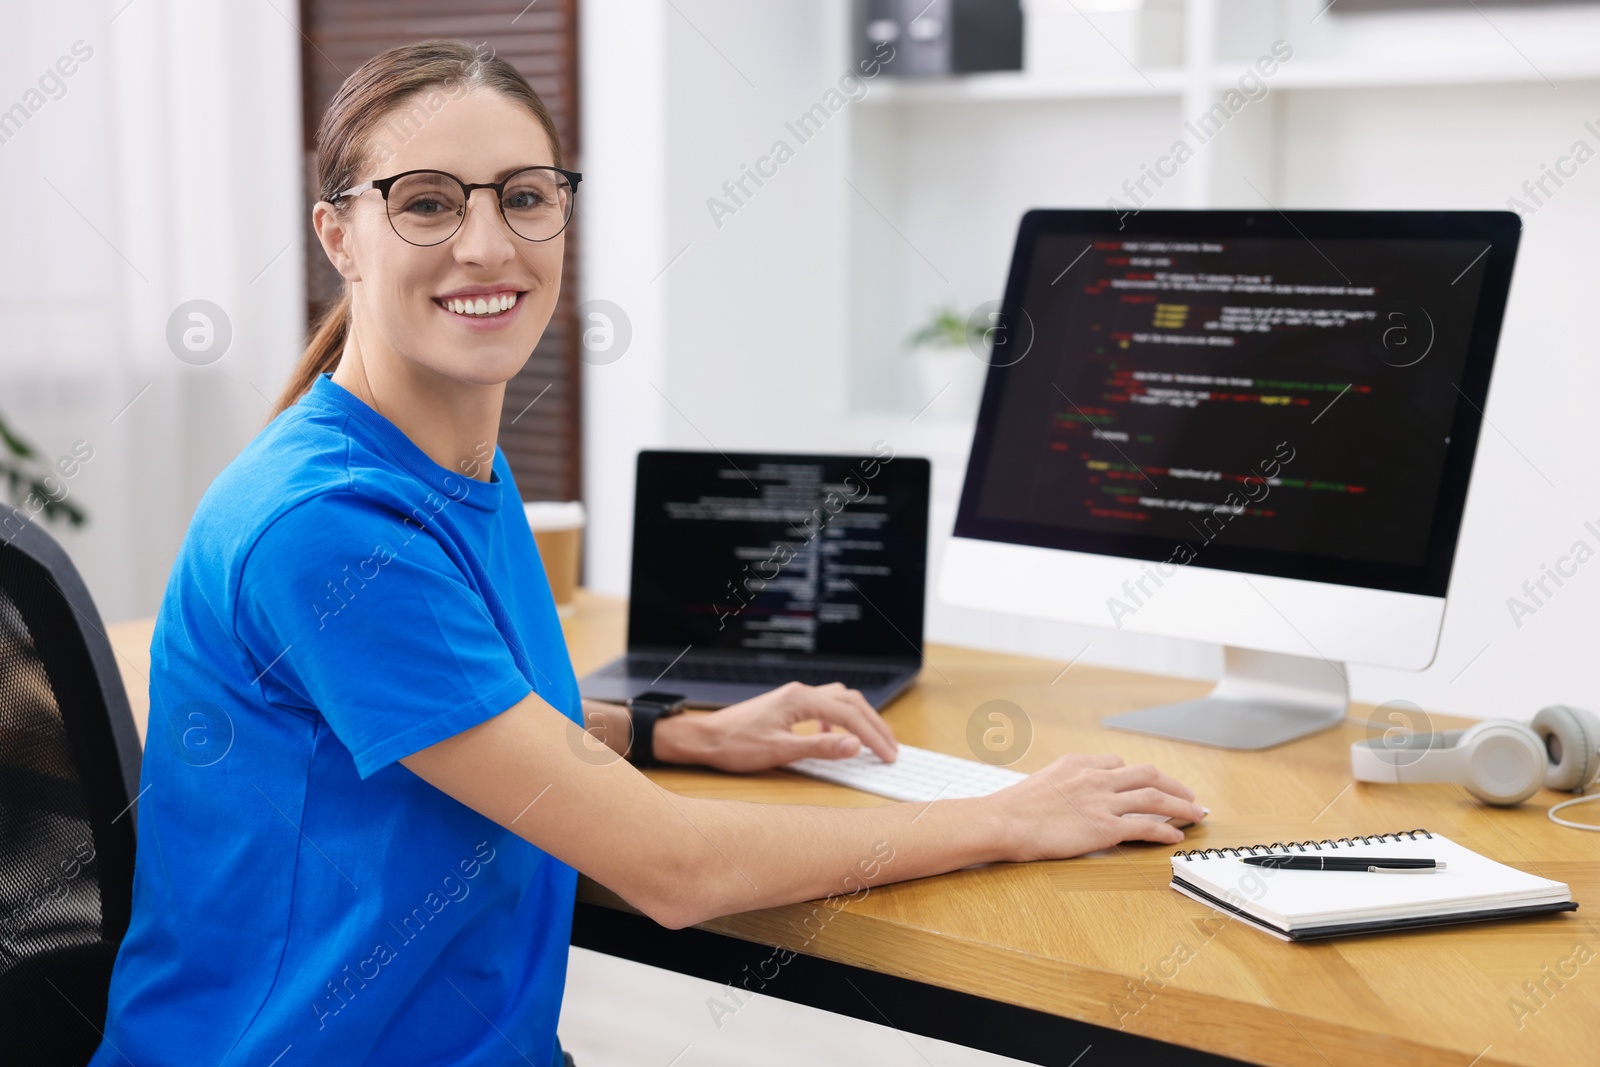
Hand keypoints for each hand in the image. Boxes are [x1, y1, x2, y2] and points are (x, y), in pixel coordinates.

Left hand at [655, 681, 898, 773]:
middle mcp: (800, 692)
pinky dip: (839, 720)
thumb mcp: (780, 751)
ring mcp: (794, 696)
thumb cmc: (736, 745)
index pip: (849, 715)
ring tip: (873, 742)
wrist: (705, 738)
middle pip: (851, 701)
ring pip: (840, 700)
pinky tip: (833, 739)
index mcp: (800, 699)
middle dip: (874, 724)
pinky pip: (824, 706)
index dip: (873, 736)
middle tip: (891, 748)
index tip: (888, 755)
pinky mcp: (788, 705)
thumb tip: (855, 746)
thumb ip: (820, 748)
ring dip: (859, 719)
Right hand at [987, 753, 1203, 860]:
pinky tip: (1175, 836)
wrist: (1005, 820)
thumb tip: (1068, 797)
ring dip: (1180, 805)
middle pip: (1146, 774)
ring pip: (1154, 797)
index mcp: (1078, 763)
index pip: (1118, 763)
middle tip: (1187, 795)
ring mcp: (1102, 801)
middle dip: (1172, 784)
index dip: (1138, 775)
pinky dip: (1165, 830)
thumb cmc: (1014, 808)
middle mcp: (1095, 777)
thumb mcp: (1042, 782)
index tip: (1149, 783)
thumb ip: (1063, 784)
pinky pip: (1146, 826)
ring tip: (1195, 814)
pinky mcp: (1105, 827)